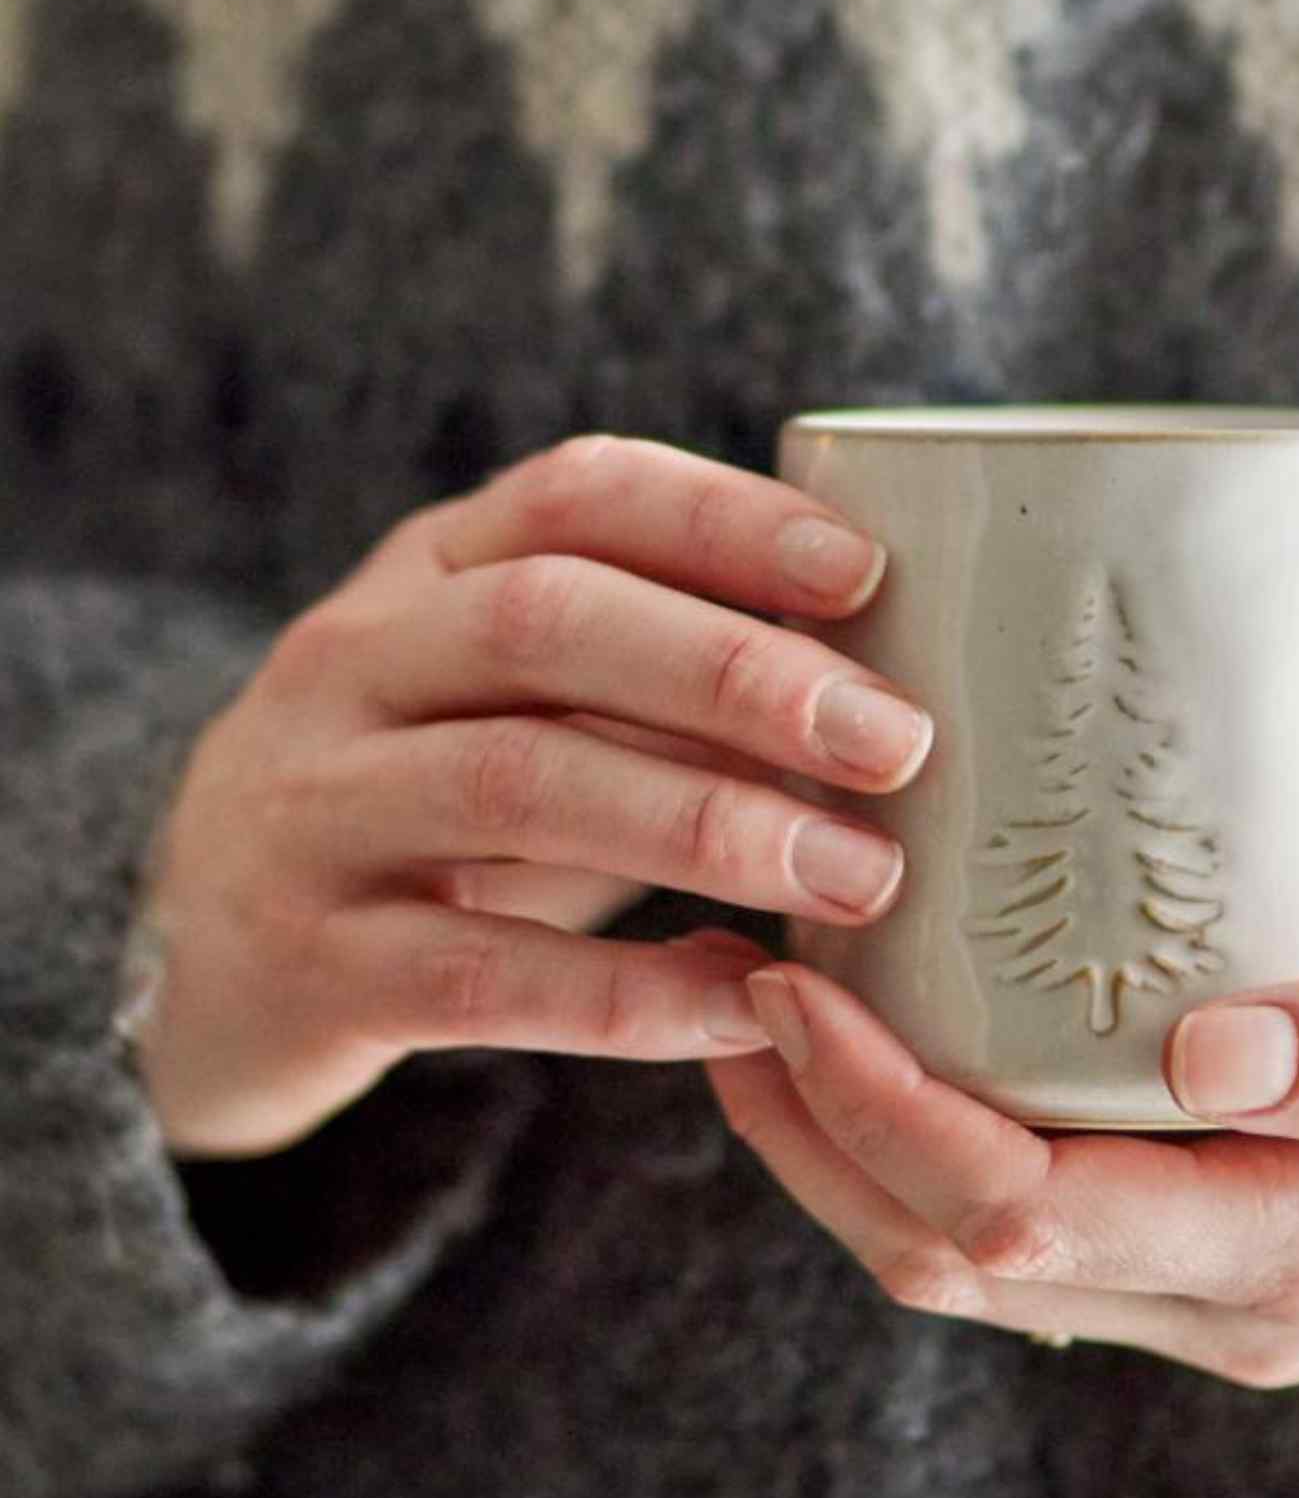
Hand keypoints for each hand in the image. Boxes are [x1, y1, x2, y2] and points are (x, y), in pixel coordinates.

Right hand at [130, 434, 933, 1157]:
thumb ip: (656, 659)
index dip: (723, 519)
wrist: (204, 948)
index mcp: (428, 568)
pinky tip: (743, 1003)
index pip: (576, 494)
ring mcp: (317, 810)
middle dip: (737, 675)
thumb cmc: (435, 795)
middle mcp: (354, 663)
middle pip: (547, 624)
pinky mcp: (312, 965)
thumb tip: (890, 677)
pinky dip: (628, 993)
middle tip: (895, 743)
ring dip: (709, 825)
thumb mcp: (513, 691)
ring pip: (519, 784)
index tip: (866, 572)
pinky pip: (482, 976)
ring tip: (860, 877)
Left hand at [708, 886, 1298, 1387]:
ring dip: (862, 1135)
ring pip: (986, 1241)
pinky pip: (1050, 1201)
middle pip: (960, 1247)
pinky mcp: (1249, 1213)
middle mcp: (1243, 1292)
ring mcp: (1238, 1267)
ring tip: (779, 1000)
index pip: (1014, 1216)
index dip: (874, 1111)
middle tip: (735, 979)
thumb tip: (1210, 1047)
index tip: (785, 983)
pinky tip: (925, 1025)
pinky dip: (948, 1125)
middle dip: (819, 1130)